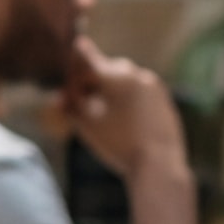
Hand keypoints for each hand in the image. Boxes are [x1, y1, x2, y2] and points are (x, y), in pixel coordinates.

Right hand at [60, 33, 191, 190]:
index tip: (68, 66)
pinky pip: (141, 92)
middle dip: (93, 80)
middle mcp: (137, 74)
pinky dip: (129, 99)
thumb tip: (59, 97)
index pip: (87, 58)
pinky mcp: (164, 100)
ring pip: (125, 80)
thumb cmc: (119, 144)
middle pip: (107, 69)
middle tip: (82, 99)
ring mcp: (154, 86)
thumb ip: (71, 104)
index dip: (74, 63)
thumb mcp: (87, 125)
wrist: (159, 164)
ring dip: (112, 90)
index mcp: (116, 76)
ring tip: (105, 113)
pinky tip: (125, 120)